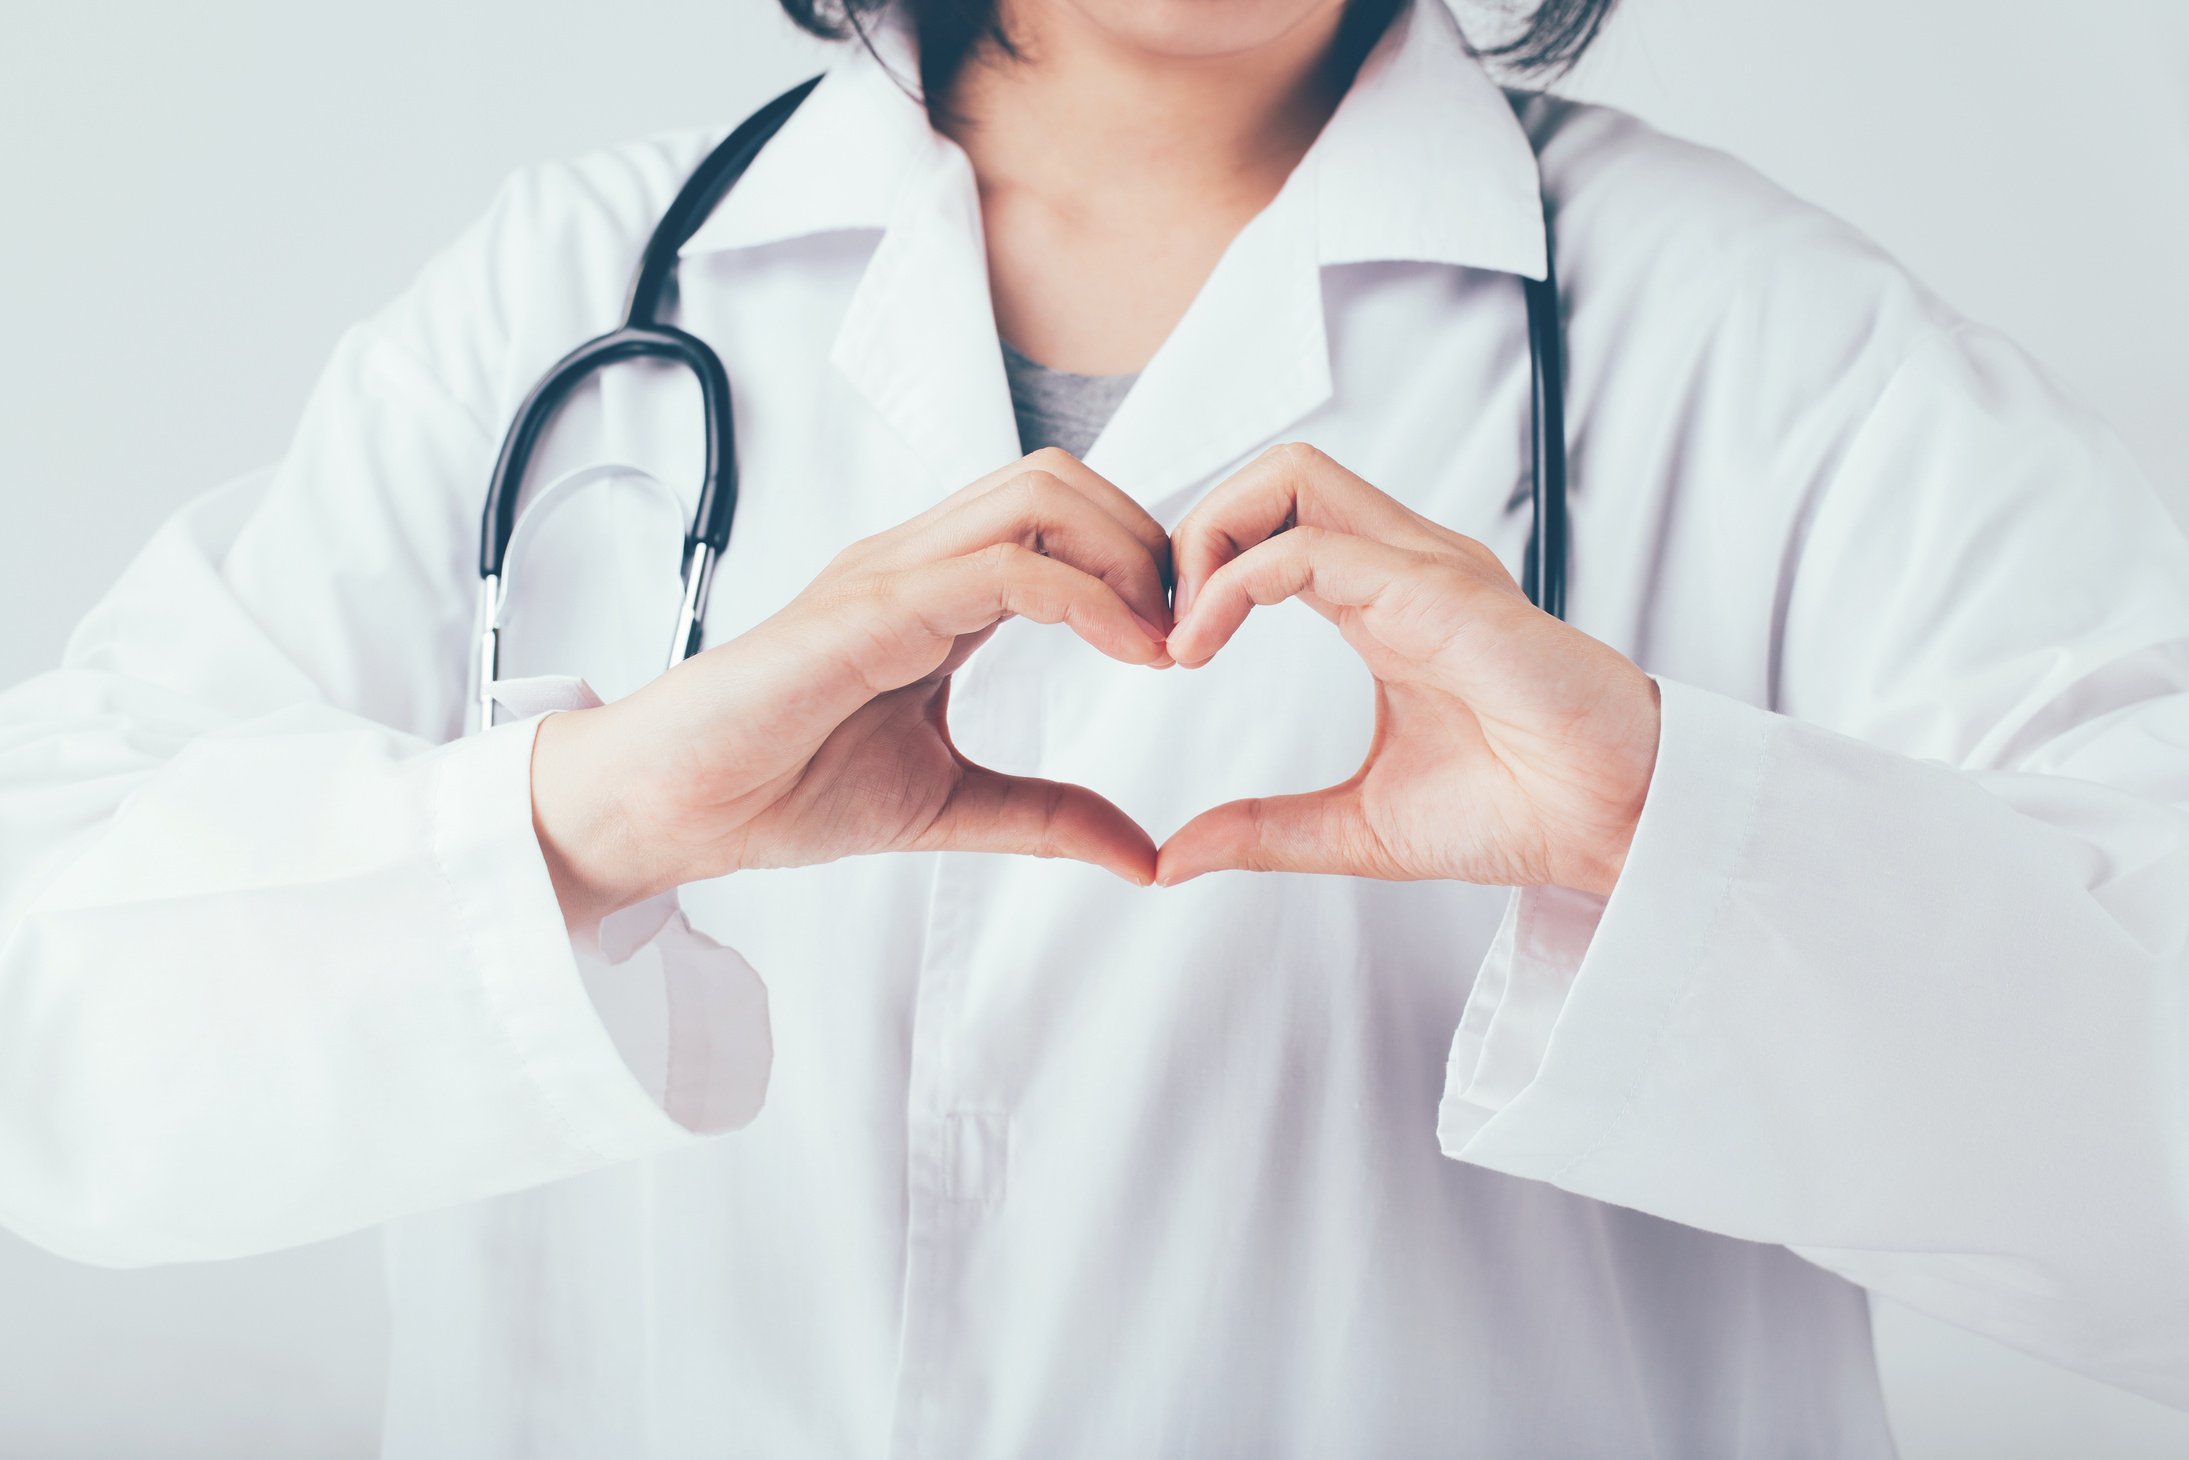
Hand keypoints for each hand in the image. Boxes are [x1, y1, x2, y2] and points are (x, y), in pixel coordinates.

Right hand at [531, 449, 1173, 927]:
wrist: (672, 808)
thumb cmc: (780, 789)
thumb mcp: (950, 805)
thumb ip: (1047, 817)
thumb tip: (1143, 856)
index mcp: (934, 591)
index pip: (1057, 520)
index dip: (1135, 566)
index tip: (1183, 647)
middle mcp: (916, 561)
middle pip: (1059, 478)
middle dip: (1145, 539)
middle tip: (1188, 630)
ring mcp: (891, 572)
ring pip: (1039, 495)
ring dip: (1126, 553)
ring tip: (1163, 639)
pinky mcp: (870, 606)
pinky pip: (1002, 567)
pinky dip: (1086, 597)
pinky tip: (1129, 652)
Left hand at [1157, 443, 1660, 893]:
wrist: (1619, 827)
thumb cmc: (1522, 811)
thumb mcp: (1358, 827)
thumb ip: (1266, 832)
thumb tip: (1173, 858)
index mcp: (1385, 601)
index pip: (1274, 524)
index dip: (1200, 569)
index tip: (1164, 654)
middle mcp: (1403, 567)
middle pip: (1276, 473)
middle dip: (1193, 531)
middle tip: (1160, 630)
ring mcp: (1424, 569)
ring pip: (1291, 477)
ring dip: (1210, 538)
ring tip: (1179, 633)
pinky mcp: (1440, 592)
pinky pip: (1313, 546)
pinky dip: (1237, 580)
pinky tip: (1201, 645)